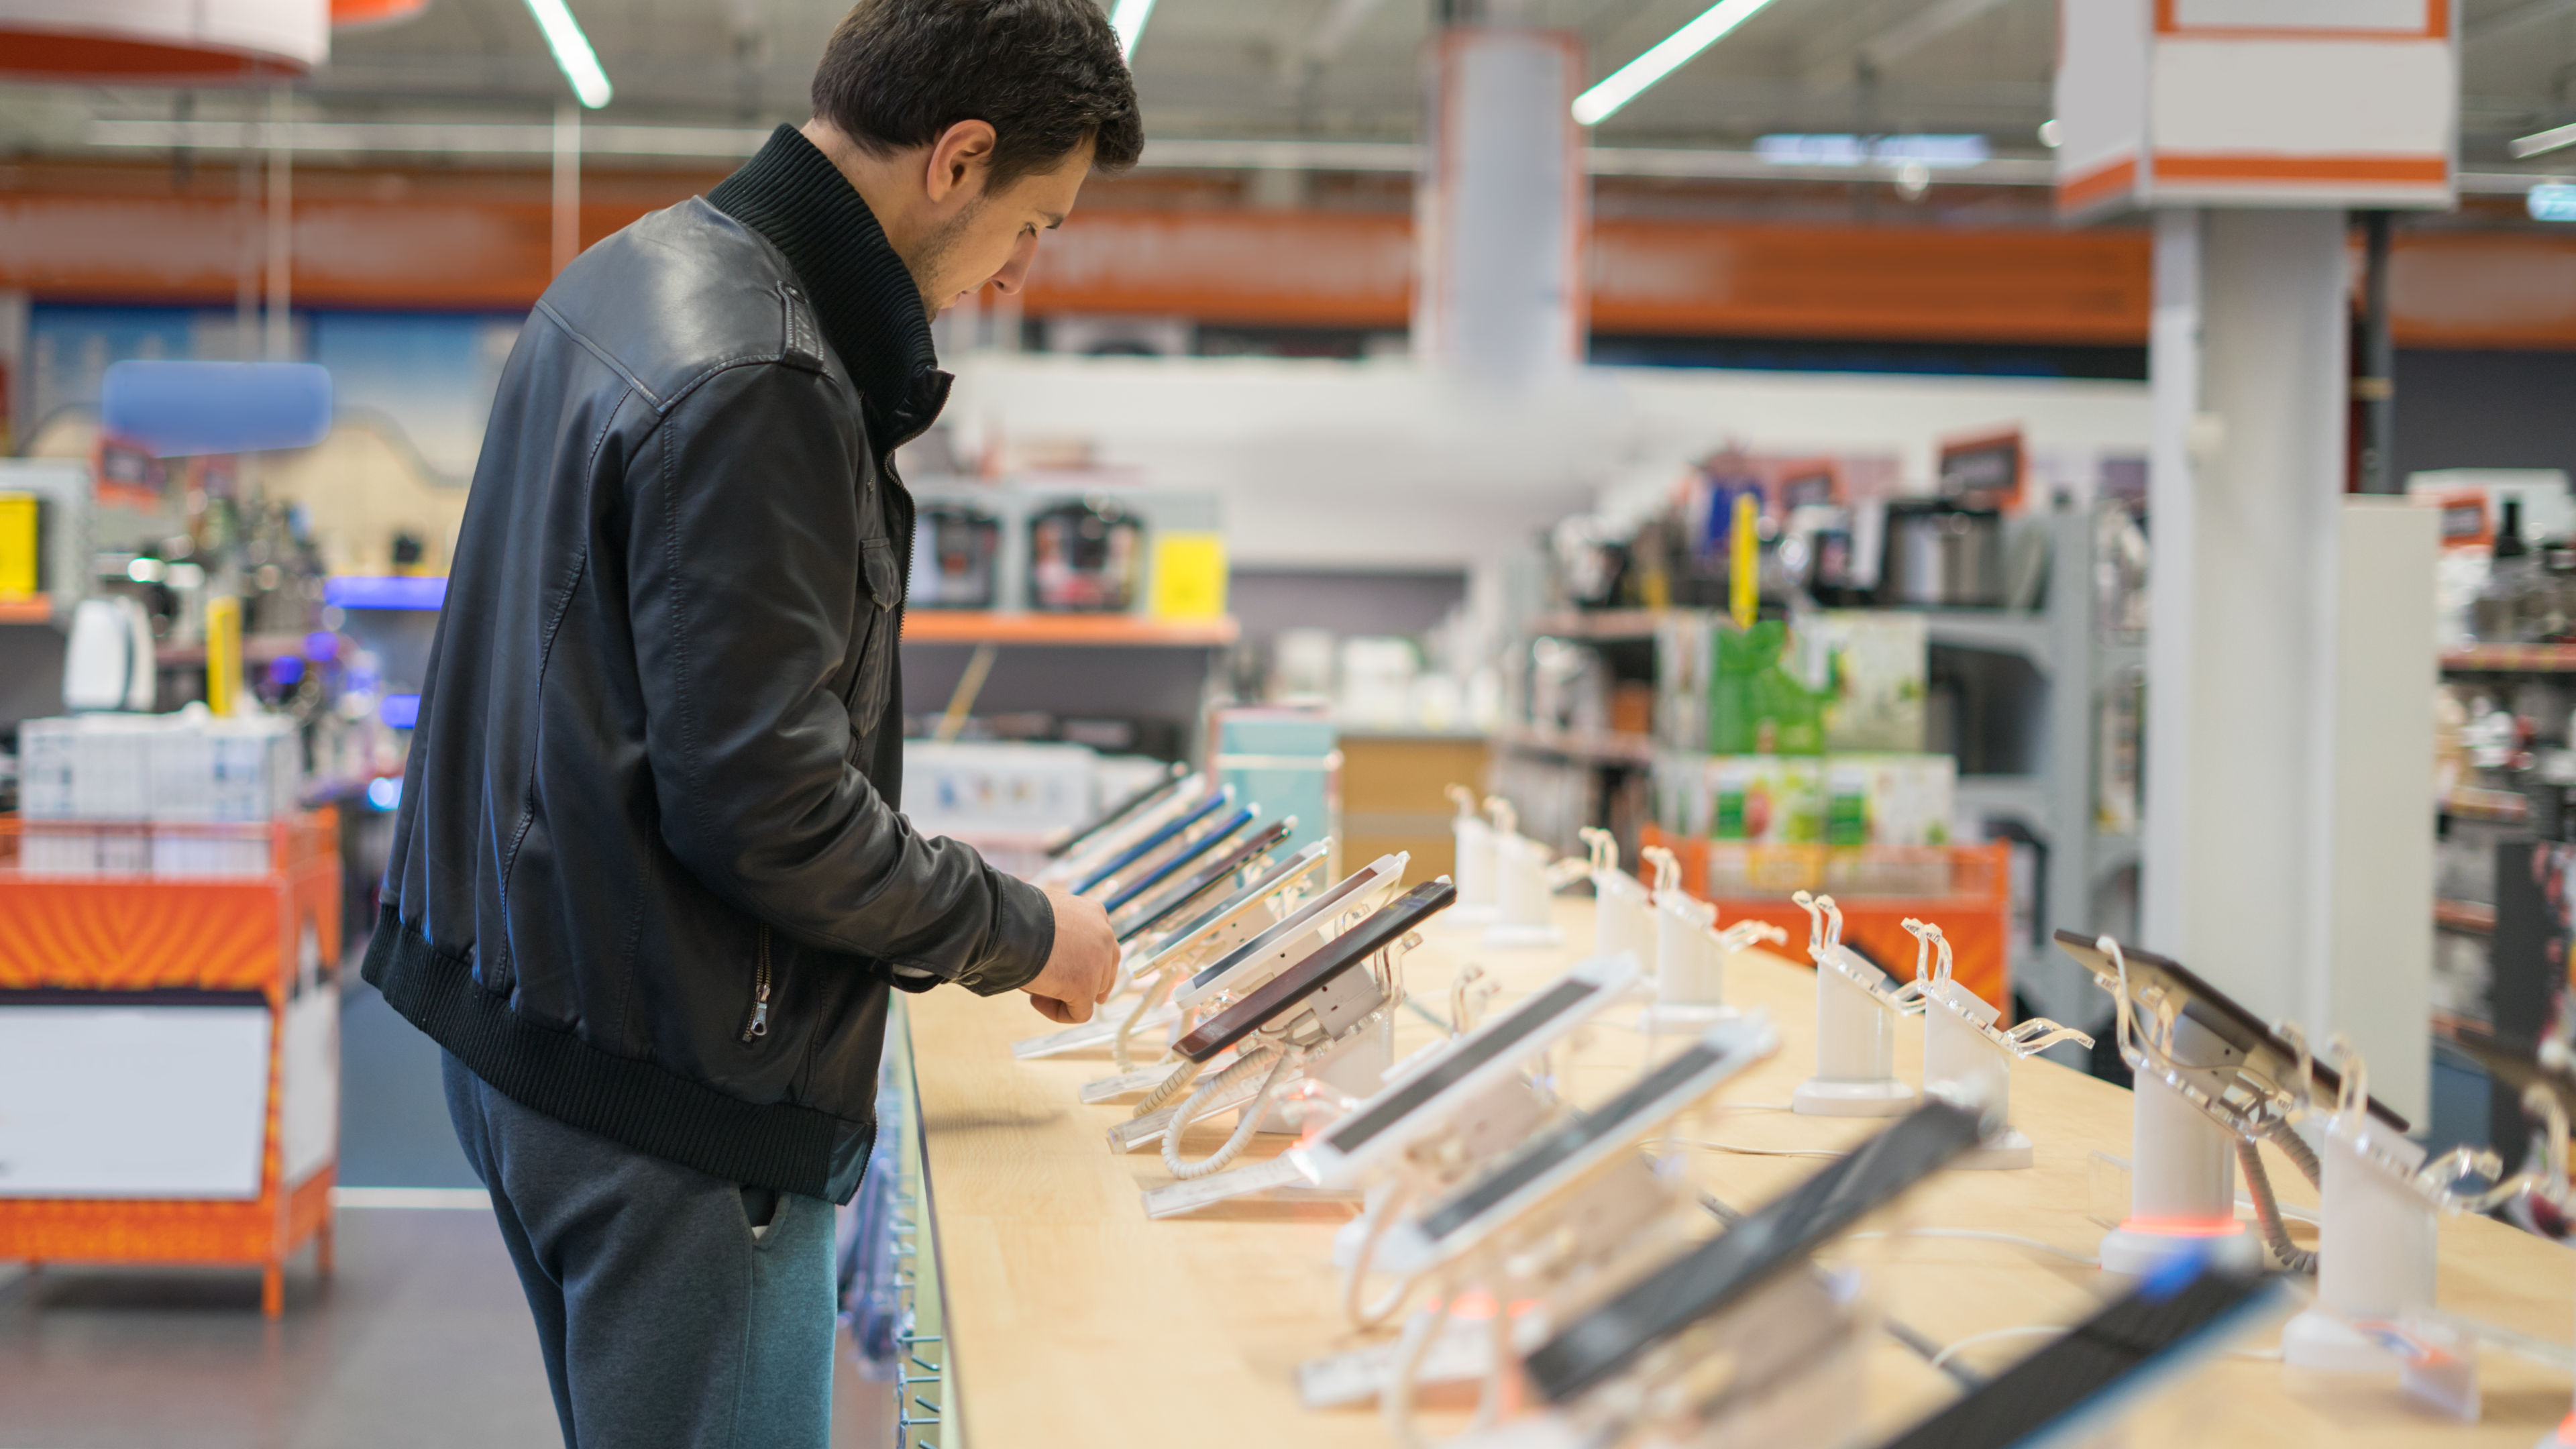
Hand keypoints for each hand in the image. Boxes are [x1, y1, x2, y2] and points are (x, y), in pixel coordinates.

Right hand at [1022, 885, 1117, 1023]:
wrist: (1005, 923)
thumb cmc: (1014, 918)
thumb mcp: (1046, 916)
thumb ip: (1061, 932)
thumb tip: (1056, 956)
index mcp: (1094, 914)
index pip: (1105, 948)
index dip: (1094, 969)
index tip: (1079, 981)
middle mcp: (1103, 935)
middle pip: (1103, 973)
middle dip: (1081, 986)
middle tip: (1052, 989)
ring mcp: (1097, 961)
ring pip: (1089, 994)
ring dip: (1061, 995)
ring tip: (1032, 984)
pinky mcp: (1085, 985)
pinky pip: (1079, 1013)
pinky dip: (1058, 1013)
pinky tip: (1034, 999)